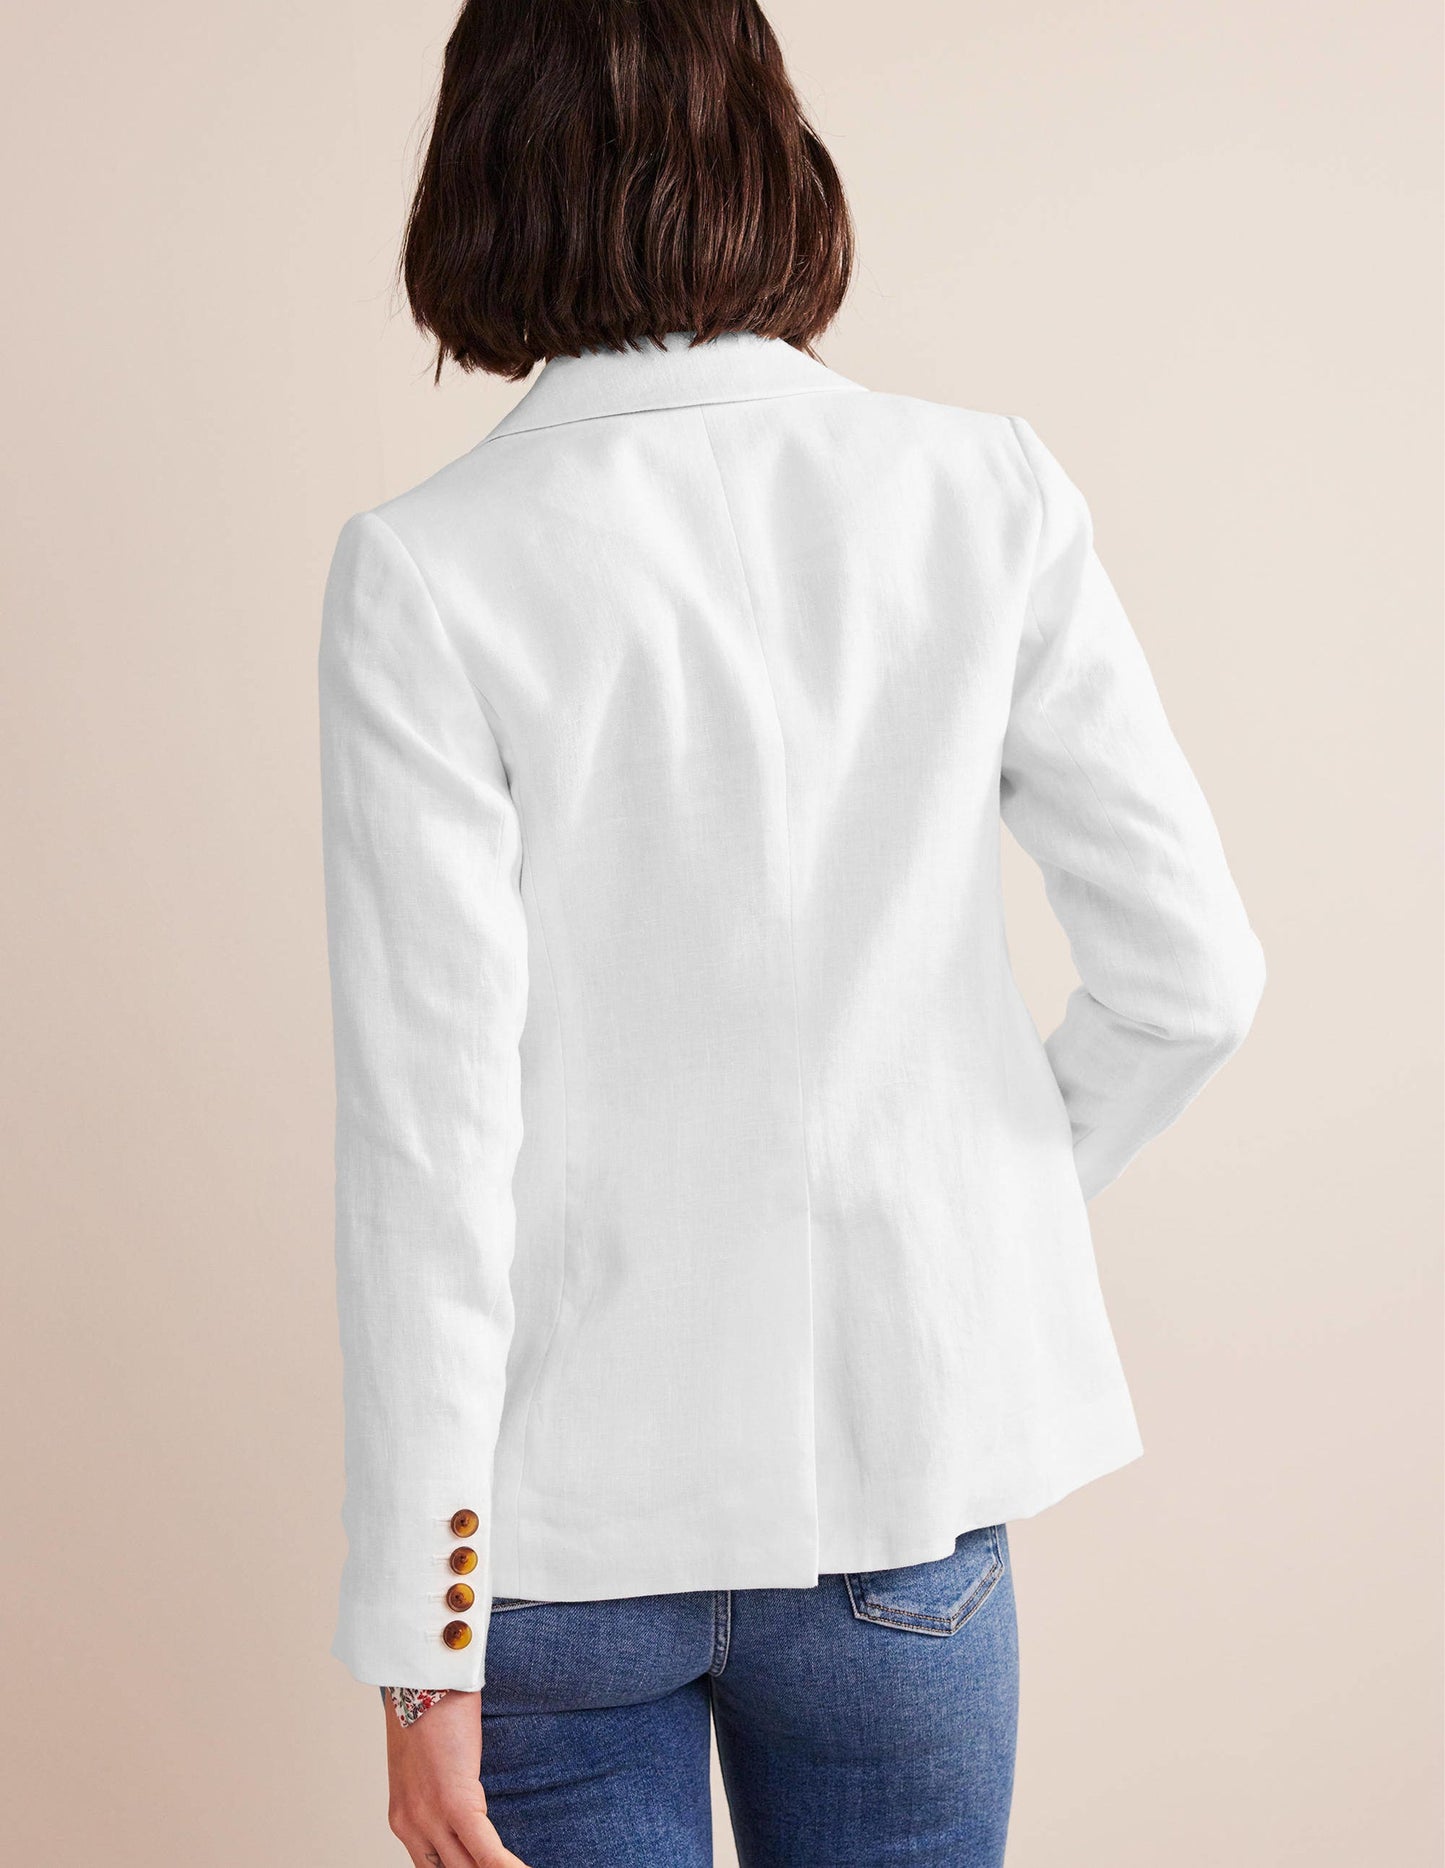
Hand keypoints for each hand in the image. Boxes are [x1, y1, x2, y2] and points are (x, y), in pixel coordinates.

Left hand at [386, 1689, 530, 1866]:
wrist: (425, 1673)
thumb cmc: (429, 1704)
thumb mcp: (425, 1761)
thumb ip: (439, 1792)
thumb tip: (466, 1805)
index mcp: (405, 1818)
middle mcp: (411, 1826)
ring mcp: (430, 1818)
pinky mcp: (455, 1804)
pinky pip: (486, 1853)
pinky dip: (508, 1867)